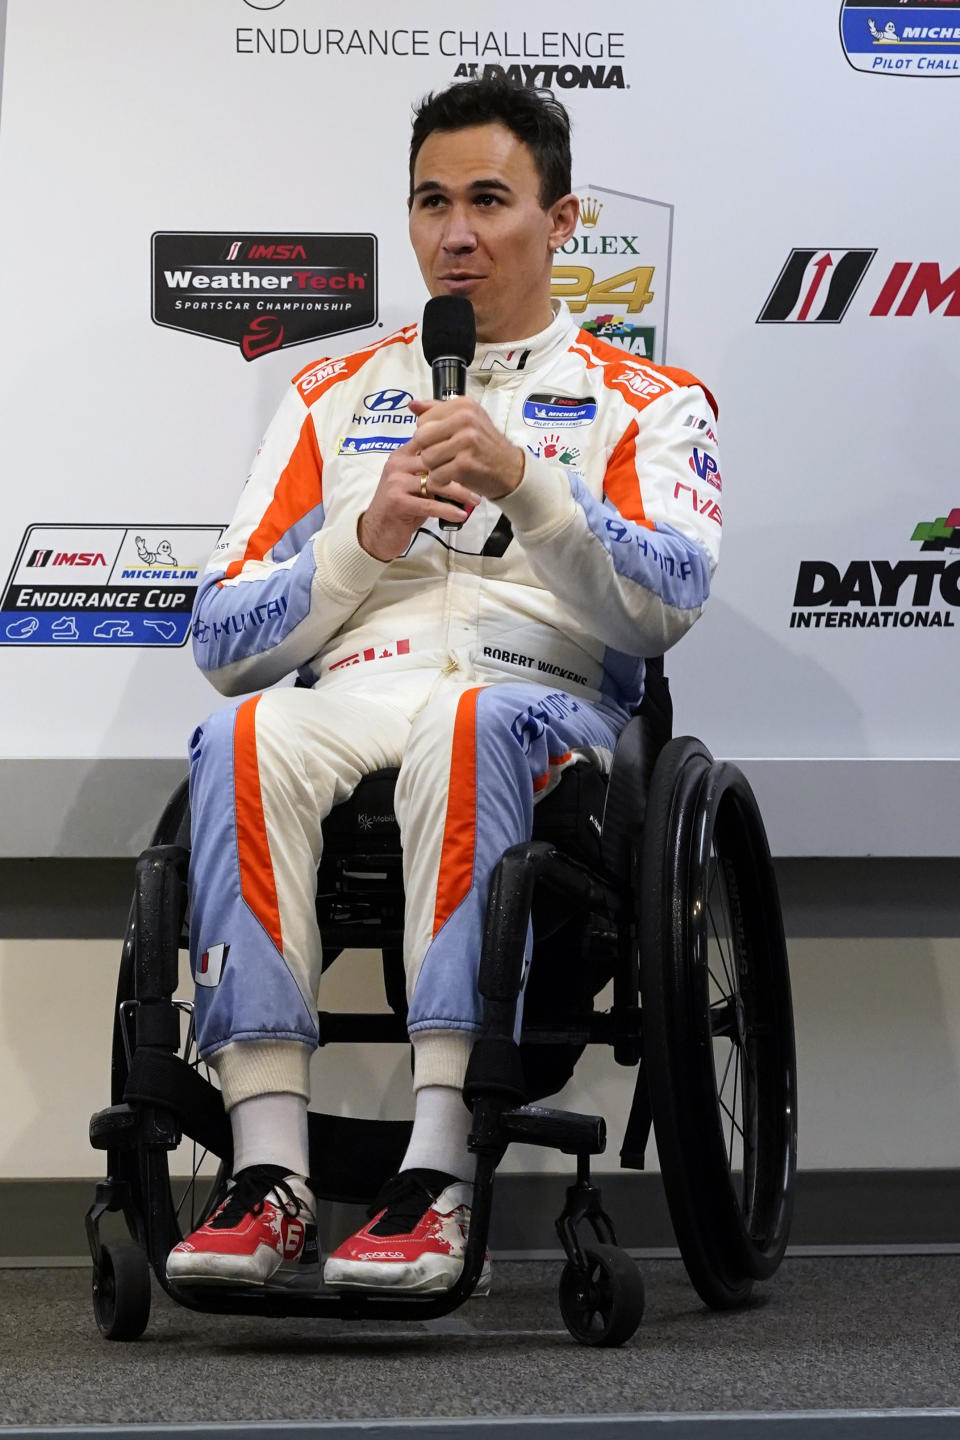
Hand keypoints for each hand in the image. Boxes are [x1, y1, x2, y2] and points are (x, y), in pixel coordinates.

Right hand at [357, 434, 481, 561]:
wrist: (377, 533)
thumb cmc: (402, 508)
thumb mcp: (416, 483)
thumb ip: (432, 470)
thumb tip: (463, 465)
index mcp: (401, 454)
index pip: (431, 442)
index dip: (453, 446)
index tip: (476, 455)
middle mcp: (397, 464)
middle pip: (436, 461)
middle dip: (461, 470)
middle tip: (481, 479)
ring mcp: (395, 482)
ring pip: (435, 482)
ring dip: (459, 492)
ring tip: (475, 499)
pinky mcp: (397, 502)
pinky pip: (429, 504)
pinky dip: (448, 510)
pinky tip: (461, 515)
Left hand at [410, 397, 524, 504]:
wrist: (510, 470)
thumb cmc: (484, 446)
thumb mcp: (465, 420)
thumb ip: (437, 411)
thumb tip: (412, 405)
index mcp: (462, 405)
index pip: (423, 420)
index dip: (428, 435)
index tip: (444, 441)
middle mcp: (465, 419)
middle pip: (421, 438)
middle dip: (427, 451)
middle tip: (444, 456)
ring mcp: (466, 441)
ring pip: (427, 458)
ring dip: (434, 468)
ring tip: (450, 466)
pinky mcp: (465, 463)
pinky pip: (436, 475)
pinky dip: (441, 480)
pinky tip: (453, 477)